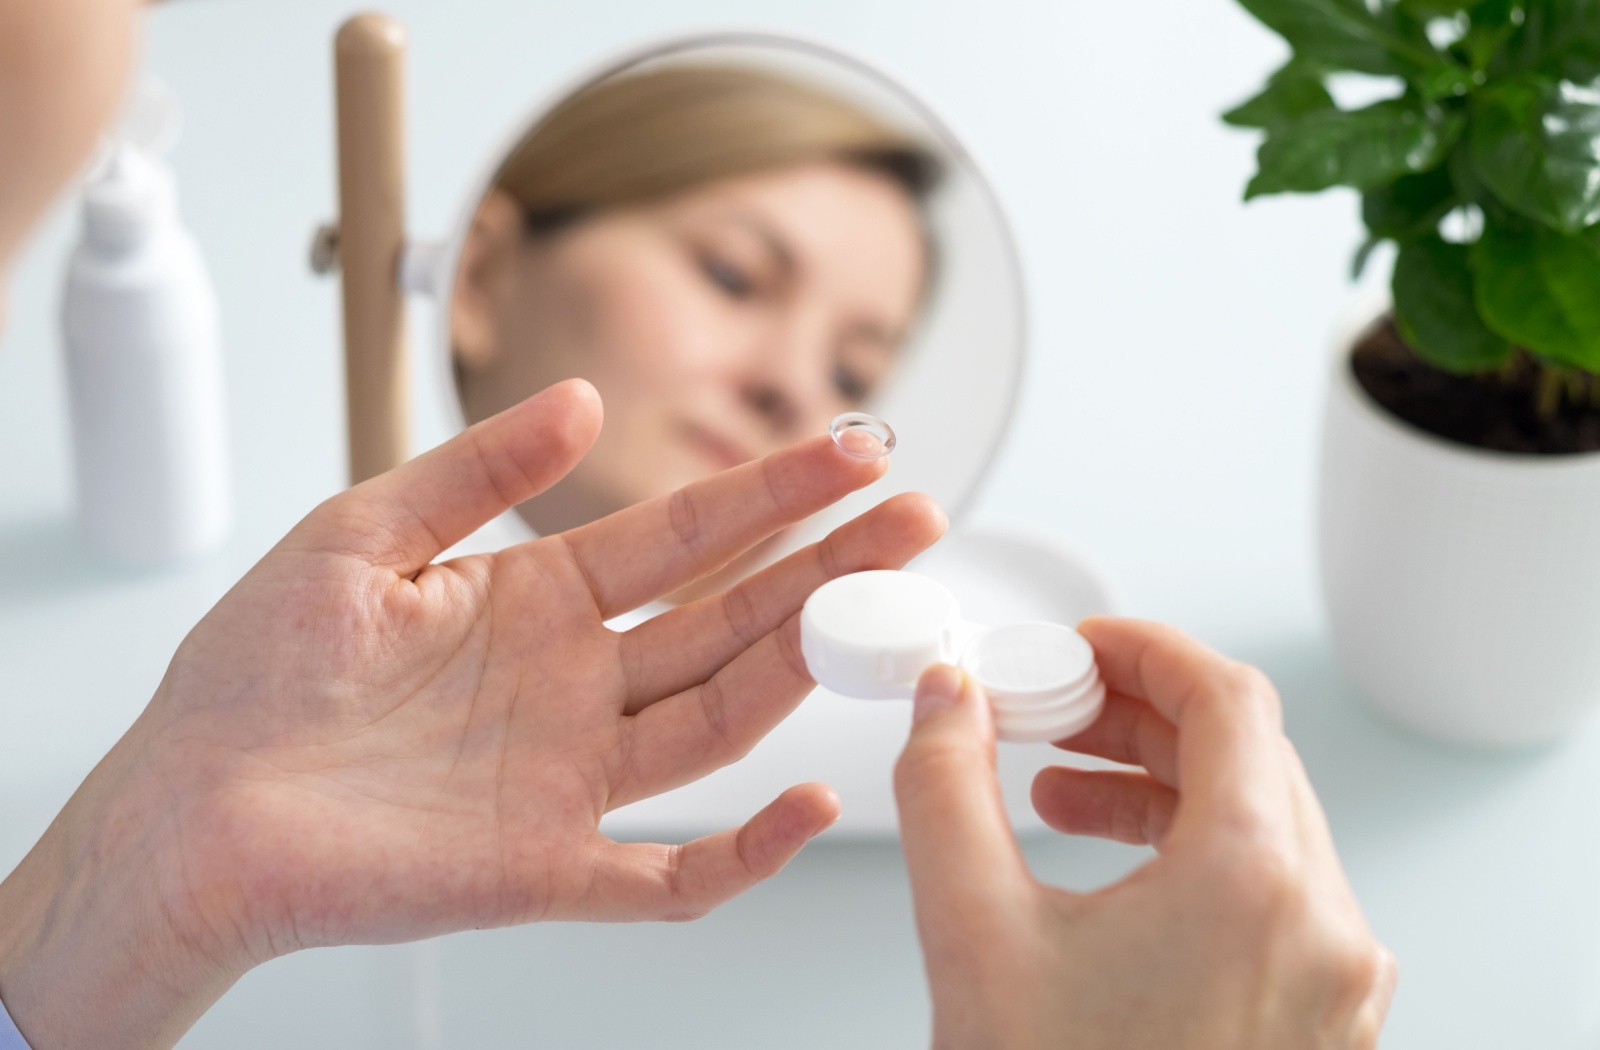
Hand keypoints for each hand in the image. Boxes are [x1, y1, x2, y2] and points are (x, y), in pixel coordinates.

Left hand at [0, 379, 945, 1047]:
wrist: (186, 808)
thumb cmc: (254, 677)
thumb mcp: (361, 533)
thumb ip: (476, 470)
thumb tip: (582, 403)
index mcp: (537, 601)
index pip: (682, 535)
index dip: (770, 491)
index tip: (849, 449)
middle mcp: (573, 684)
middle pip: (729, 617)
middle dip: (825, 564)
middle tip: (911, 515)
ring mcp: (570, 777)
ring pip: (721, 716)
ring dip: (806, 665)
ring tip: (885, 603)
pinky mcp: (547, 869)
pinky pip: (668, 872)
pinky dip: (744, 851)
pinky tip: (806, 804)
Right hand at [894, 619, 1395, 1049]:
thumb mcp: (970, 932)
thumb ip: (943, 786)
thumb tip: (943, 699)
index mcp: (1256, 882)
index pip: (1227, 699)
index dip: (1145, 649)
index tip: (1082, 642)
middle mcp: (1324, 925)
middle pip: (1246, 756)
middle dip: (1137, 718)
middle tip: (1052, 710)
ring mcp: (1335, 980)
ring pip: (1260, 824)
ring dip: (1158, 786)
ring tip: (1057, 792)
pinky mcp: (1321, 1021)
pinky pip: (1269, 892)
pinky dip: (1191, 854)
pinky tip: (1109, 869)